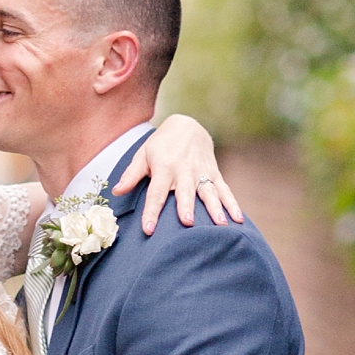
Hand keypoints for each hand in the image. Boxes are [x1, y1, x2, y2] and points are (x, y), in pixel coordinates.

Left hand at [110, 114, 242, 233]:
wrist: (187, 126)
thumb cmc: (161, 145)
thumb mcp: (143, 155)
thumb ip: (131, 174)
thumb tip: (116, 192)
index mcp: (164, 168)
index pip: (156, 193)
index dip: (151, 211)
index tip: (148, 229)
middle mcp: (184, 171)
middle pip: (185, 192)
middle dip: (186, 206)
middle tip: (187, 222)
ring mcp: (202, 172)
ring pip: (209, 192)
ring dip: (215, 208)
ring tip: (221, 224)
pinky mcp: (214, 173)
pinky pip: (224, 190)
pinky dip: (232, 203)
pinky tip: (238, 219)